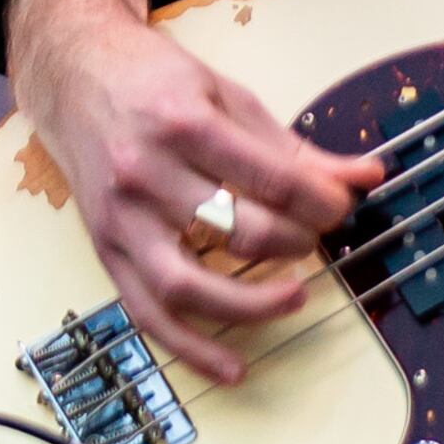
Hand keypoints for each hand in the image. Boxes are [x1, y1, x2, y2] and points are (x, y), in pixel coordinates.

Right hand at [4, 0, 385, 382]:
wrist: (76, 76)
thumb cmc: (157, 81)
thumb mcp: (230, 95)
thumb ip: (295, 146)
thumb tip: (367, 176)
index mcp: (186, 124)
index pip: (271, 178)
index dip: (321, 201)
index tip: (342, 205)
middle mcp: (147, 174)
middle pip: (235, 230)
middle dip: (295, 241)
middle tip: (317, 236)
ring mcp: (122, 220)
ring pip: (186, 286)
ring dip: (250, 306)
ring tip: (296, 297)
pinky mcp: (105, 251)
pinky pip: (147, 314)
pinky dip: (191, 349)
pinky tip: (232, 368)